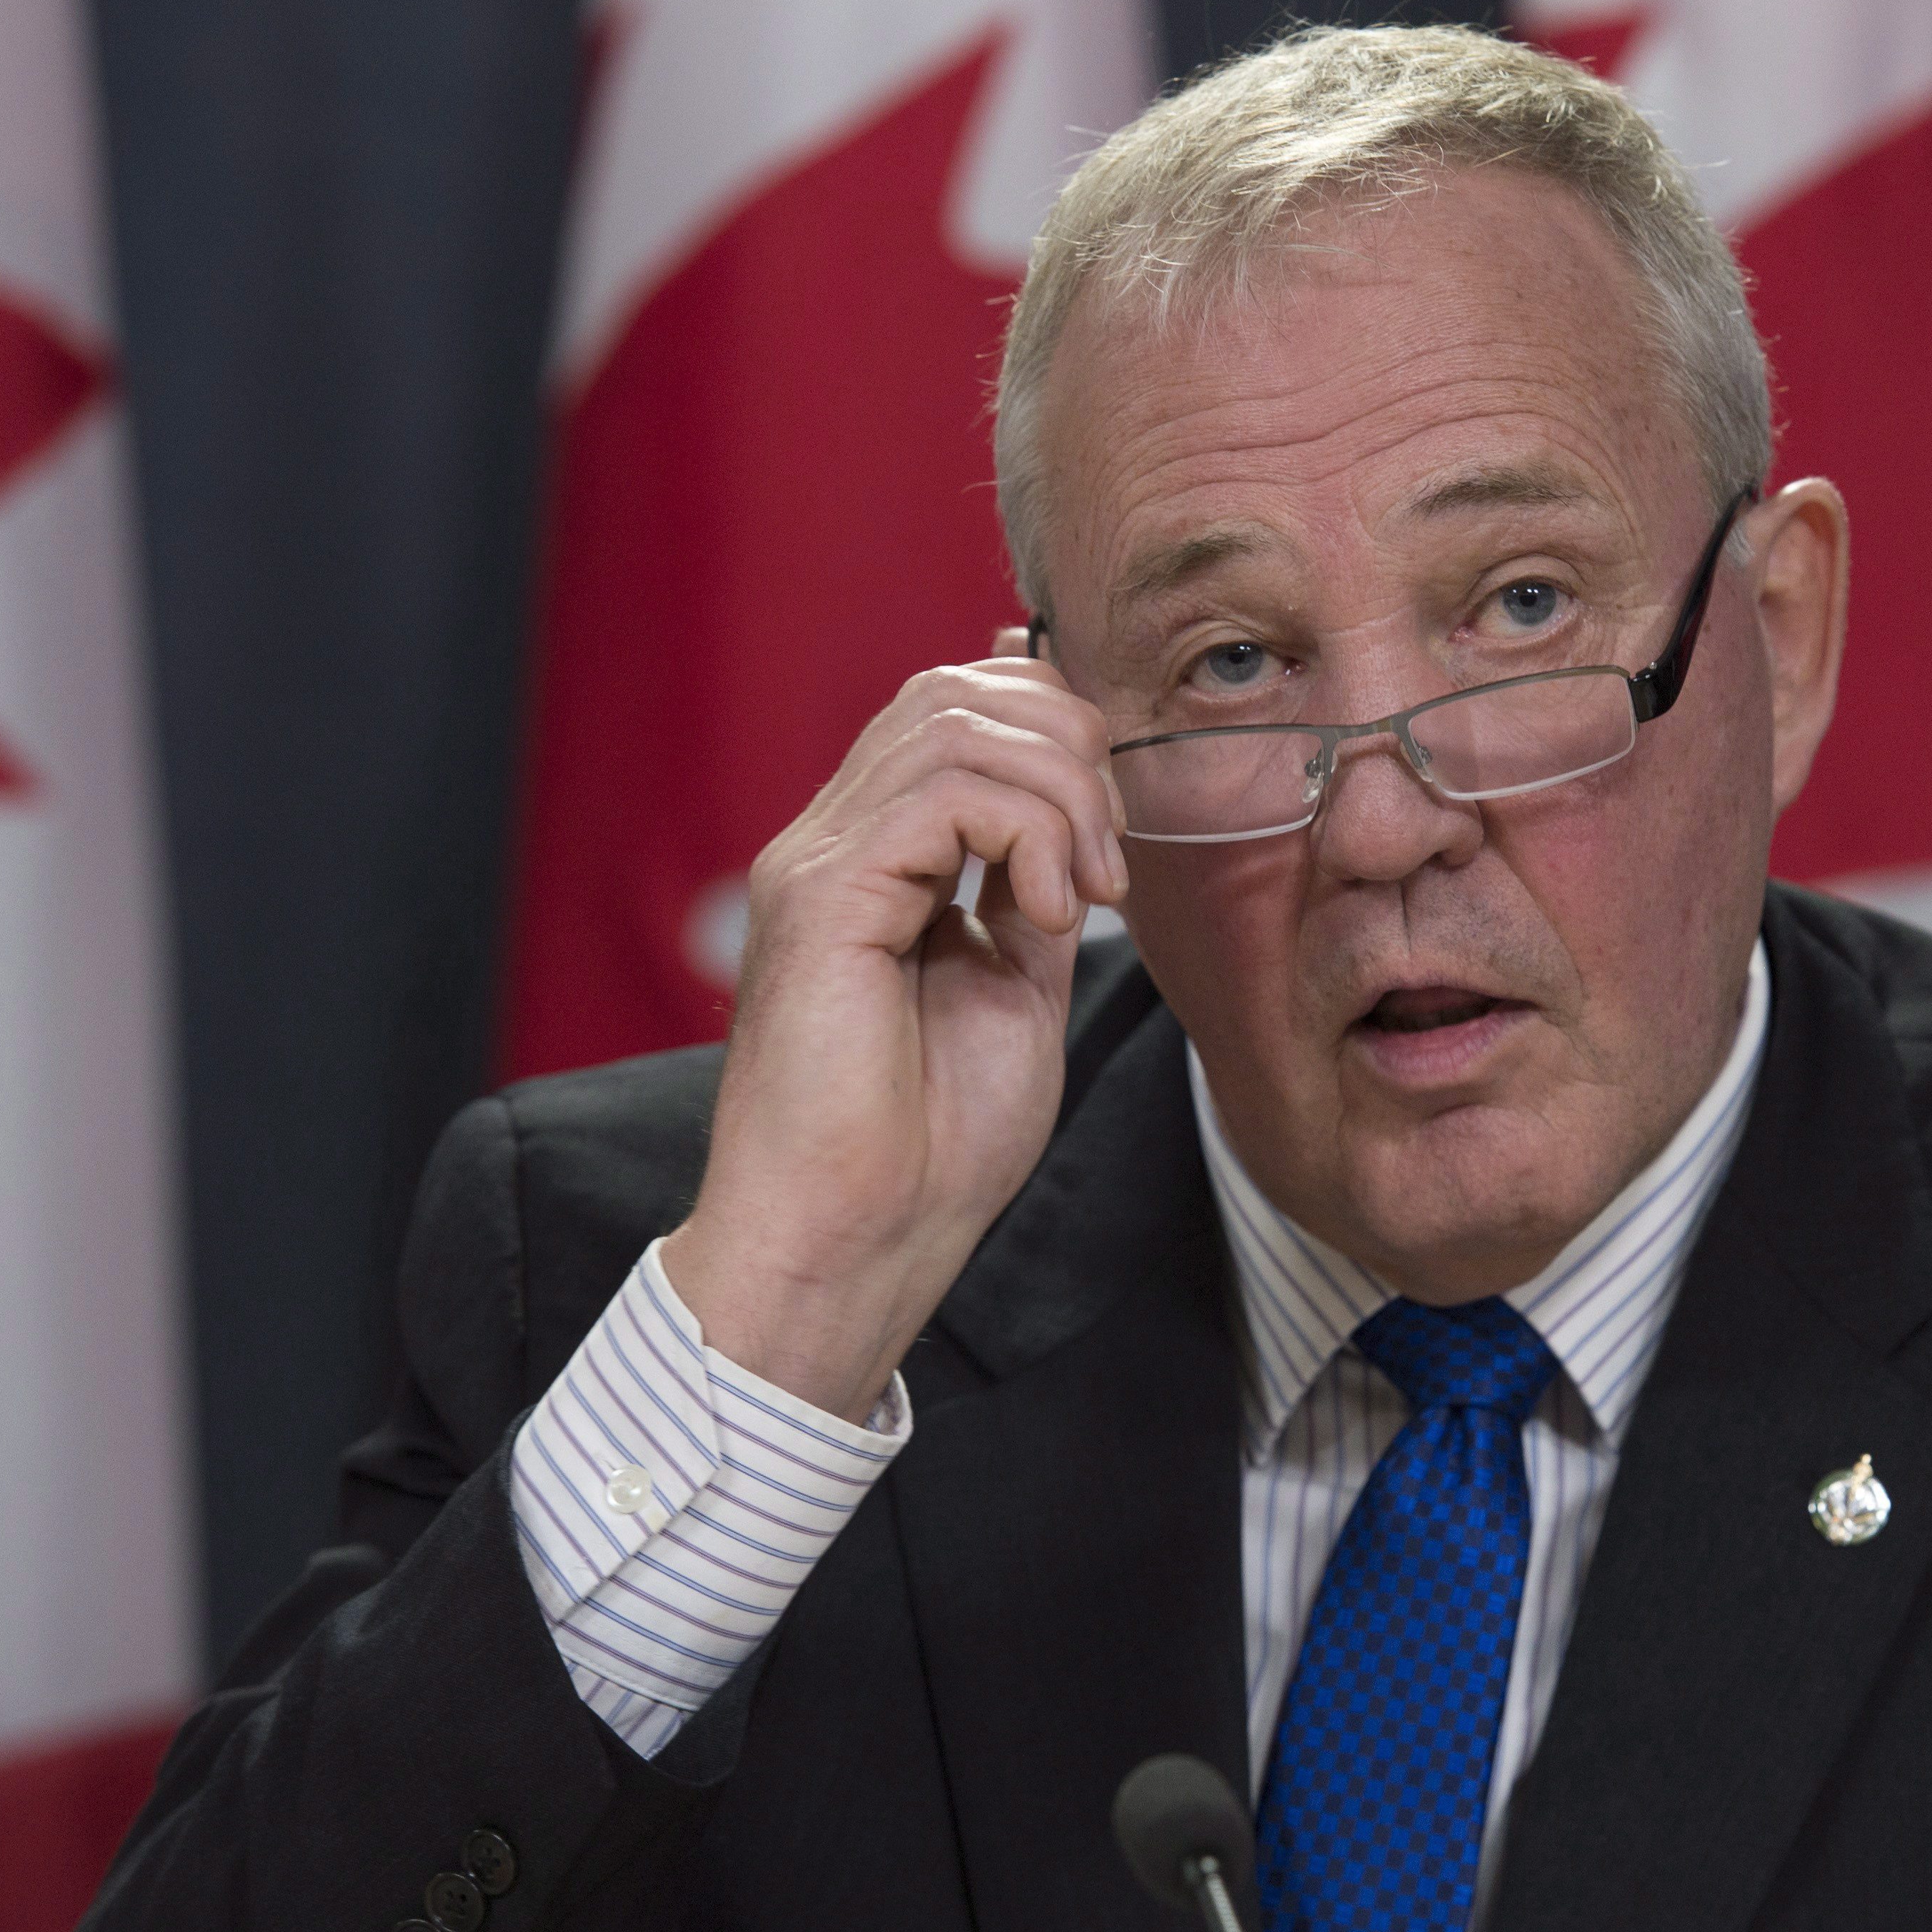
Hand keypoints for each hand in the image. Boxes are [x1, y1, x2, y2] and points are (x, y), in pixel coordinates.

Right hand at [659, 640, 1128, 1419]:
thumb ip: (1033, 895)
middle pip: (956, 691)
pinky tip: (1048, 911)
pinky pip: (940, 792)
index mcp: (877, 859)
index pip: (960, 711)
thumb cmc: (929, 1147)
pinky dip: (1026, 830)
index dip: (1057, 732)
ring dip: (1061, 792)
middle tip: (1107, 862)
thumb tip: (1079, 823)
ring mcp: (819, 861)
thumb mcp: (1016, 990)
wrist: (858, 1240)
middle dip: (1069, 747)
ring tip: (1084, 892)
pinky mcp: (822, 894)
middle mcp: (836, 842)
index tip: (1112, 836)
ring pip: (954, 721)